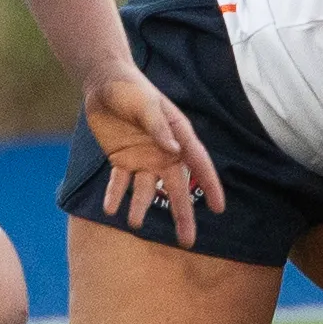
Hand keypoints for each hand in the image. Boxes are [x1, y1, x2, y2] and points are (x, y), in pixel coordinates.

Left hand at [84, 66, 216, 247]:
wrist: (104, 81)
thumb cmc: (131, 89)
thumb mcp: (145, 105)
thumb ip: (158, 128)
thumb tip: (175, 151)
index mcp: (177, 136)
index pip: (198, 164)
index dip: (210, 186)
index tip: (219, 208)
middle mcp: (163, 152)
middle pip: (175, 188)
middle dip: (181, 214)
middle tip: (187, 242)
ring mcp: (142, 158)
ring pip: (145, 190)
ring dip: (140, 207)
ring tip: (134, 223)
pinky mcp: (121, 159)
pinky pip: (119, 182)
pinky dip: (115, 195)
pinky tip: (110, 209)